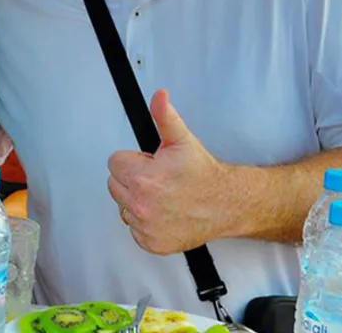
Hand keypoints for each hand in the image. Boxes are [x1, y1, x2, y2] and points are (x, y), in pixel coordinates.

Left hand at [107, 90, 232, 254]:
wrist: (226, 204)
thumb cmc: (204, 174)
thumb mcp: (182, 140)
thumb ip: (164, 116)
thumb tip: (159, 97)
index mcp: (143, 180)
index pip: (114, 162)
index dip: (133, 160)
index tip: (151, 163)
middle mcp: (141, 206)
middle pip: (115, 184)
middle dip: (133, 178)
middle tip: (158, 178)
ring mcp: (145, 227)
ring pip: (122, 206)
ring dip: (137, 200)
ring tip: (162, 195)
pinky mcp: (151, 243)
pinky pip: (134, 228)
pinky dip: (145, 222)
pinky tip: (163, 212)